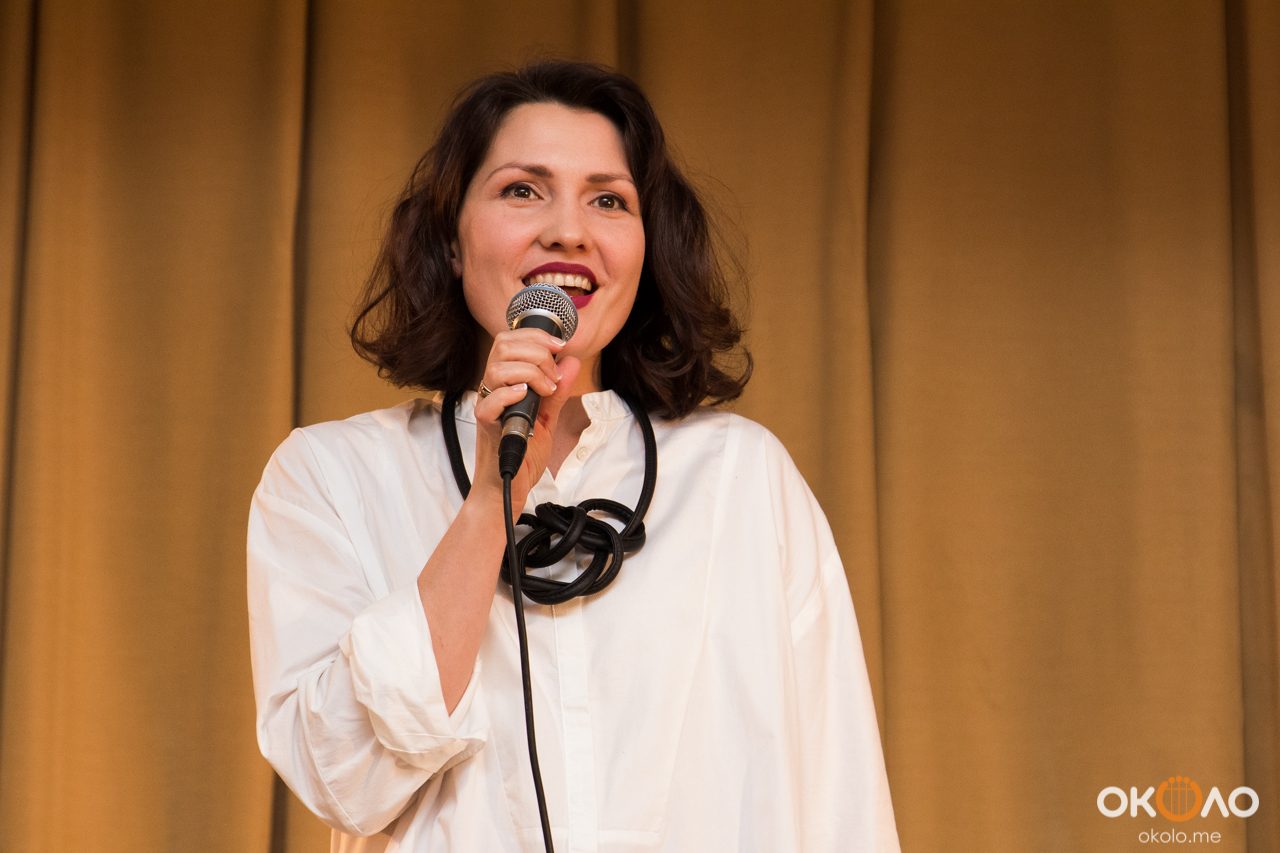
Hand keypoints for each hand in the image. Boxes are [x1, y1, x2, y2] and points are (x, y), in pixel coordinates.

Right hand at [470, 328, 581, 512]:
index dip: (535, 335)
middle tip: (554, 373)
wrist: (508, 486)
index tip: (560, 345)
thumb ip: (558, 391)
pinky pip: (490, 401)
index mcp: (505, 382)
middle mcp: (493, 389)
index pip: (510, 341)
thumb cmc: (522, 453)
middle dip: (536, 350)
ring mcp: (488, 405)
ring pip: (497, 368)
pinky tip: (527, 395)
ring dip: (530, 371)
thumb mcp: (547, 417)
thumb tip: (571, 363)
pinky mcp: (486, 425)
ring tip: (546, 388)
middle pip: (503, 346)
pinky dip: (510, 393)